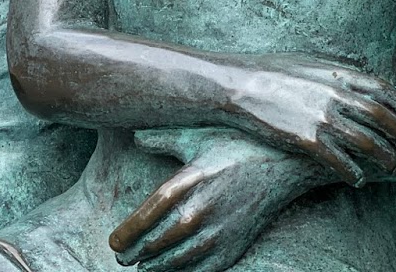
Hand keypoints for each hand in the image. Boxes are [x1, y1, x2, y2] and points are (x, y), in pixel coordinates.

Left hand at [109, 131, 321, 271]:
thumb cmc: (234, 145)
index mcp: (187, 183)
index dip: (128, 232)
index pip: (147, 215)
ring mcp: (218, 233)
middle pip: (158, 242)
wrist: (282, 163)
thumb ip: (161, 137)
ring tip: (141, 267)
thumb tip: (135, 137)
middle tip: (121, 258)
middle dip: (136, 253)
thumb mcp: (196, 136)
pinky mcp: (234, 247)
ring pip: (178, 260)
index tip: (113, 242)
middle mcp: (200, 211)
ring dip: (156, 267)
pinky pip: (203, 270)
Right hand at [224, 54, 395, 186]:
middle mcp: (334, 95)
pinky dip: (356, 174)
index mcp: (337, 73)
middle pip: (384, 120)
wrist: (237, 85)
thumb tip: (364, 83)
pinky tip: (359, 180)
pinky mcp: (307, 140)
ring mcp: (322, 118)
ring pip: (370, 144)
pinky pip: (342, 163)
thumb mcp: (310, 63)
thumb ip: (339, 73)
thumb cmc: (272, 72)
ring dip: (389, 159)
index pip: (386, 92)